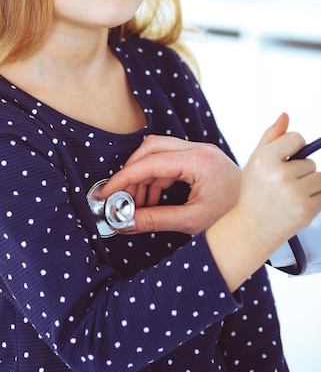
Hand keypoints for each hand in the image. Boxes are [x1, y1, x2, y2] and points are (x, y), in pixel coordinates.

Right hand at [101, 134, 240, 233]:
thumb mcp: (192, 222)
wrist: (262, 217)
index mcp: (201, 162)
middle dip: (131, 173)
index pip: (151, 162)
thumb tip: (124, 223)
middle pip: (151, 148)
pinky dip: (155, 179)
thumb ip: (154, 220)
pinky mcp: (201, 159)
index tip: (108, 192)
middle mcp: (200, 150)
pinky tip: (150, 201)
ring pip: (158, 153)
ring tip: (136, 205)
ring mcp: (201, 152)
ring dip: (143, 177)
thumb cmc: (234, 220)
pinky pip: (169, 162)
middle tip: (120, 198)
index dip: (125, 177)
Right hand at [206, 113, 320, 291]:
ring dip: (309, 185)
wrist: (252, 228)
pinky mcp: (307, 209)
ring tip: (290, 195)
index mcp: (264, 158)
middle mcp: (278, 174)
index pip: (297, 138)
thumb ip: (271, 137)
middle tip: (282, 185)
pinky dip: (314, 198)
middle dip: (300, 172)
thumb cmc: (253, 192)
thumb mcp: (255, 161)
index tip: (286, 159)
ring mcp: (294, 193)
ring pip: (319, 177)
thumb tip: (285, 116)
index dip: (295, 148)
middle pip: (309, 162)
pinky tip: (297, 204)